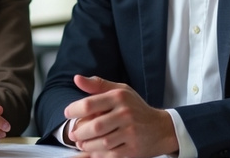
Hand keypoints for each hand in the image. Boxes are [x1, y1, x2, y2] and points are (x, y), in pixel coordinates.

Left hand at [63, 75, 177, 157]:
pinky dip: (99, 154)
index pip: (90, 104)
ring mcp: (131, 133)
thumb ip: (97, 84)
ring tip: (81, 142)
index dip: (74, 109)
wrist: (161, 128)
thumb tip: (76, 78)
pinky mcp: (134, 149)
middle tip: (73, 134)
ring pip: (102, 142)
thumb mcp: (119, 90)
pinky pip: (111, 155)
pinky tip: (93, 150)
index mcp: (119, 97)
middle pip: (95, 126)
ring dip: (87, 145)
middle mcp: (125, 114)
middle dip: (79, 132)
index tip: (67, 113)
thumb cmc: (136, 107)